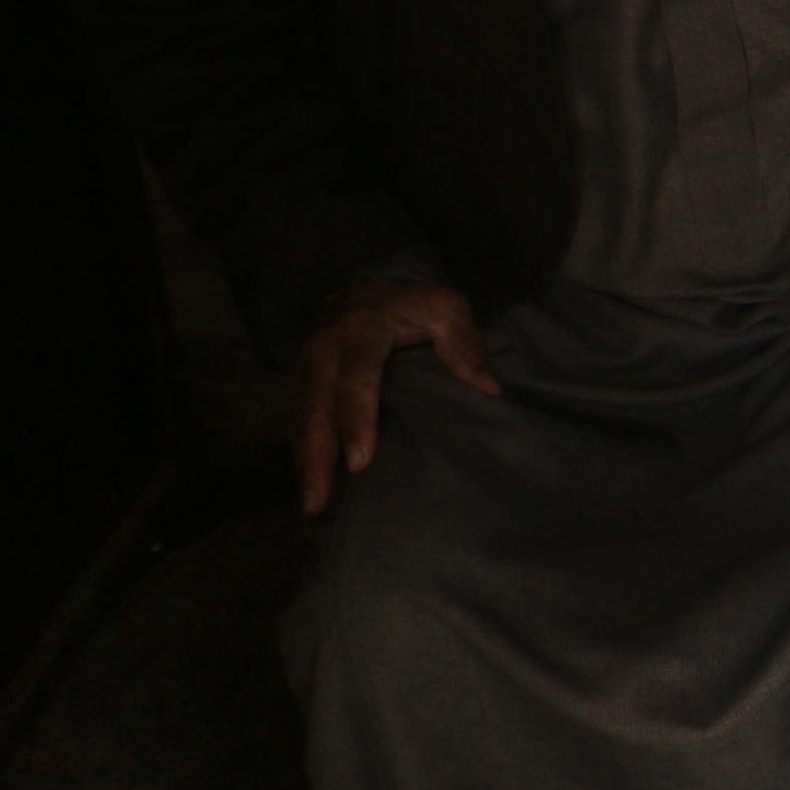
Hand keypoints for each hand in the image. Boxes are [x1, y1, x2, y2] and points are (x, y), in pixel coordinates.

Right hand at [296, 279, 500, 515]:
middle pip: (318, 407)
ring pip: (302, 418)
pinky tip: (310, 483)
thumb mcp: (445, 308)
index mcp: (360, 329)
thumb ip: (464, 344)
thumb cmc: (412, 302)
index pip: (356, 380)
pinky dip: (302, 452)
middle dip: (317, 457)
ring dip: (304, 462)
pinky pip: (298, 418)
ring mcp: (306, 364)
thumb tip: (490, 389)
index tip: (359, 463)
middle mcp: (324, 348)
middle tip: (318, 502)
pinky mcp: (299, 378)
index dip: (357, 421)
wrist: (365, 283)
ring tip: (312, 506)